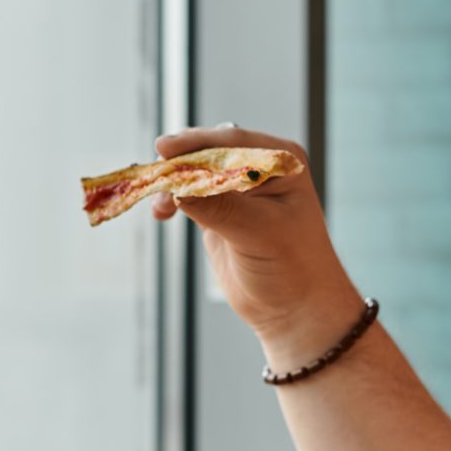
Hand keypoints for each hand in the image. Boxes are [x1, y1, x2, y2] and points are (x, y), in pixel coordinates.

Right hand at [150, 124, 363, 361]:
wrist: (294, 308)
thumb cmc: (292, 267)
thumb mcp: (258, 232)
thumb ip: (220, 207)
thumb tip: (178, 187)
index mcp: (281, 162)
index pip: (232, 141)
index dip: (197, 142)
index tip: (165, 147)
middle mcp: (259, 169)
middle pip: (208, 152)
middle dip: (180, 161)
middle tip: (155, 173)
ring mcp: (237, 189)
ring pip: (194, 172)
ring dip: (173, 182)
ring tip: (161, 206)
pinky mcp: (219, 211)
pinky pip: (188, 194)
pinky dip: (171, 199)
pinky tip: (162, 212)